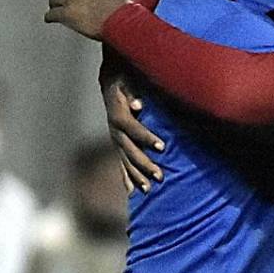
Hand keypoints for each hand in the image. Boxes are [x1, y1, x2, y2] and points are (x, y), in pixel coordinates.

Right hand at [103, 74, 163, 192]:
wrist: (111, 84)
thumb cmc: (125, 81)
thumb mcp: (128, 81)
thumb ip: (132, 91)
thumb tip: (137, 104)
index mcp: (118, 115)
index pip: (133, 128)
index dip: (146, 137)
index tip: (162, 146)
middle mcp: (115, 131)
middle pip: (129, 151)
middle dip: (144, 164)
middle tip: (160, 175)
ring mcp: (115, 140)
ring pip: (125, 161)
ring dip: (137, 176)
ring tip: (148, 189)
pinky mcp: (117, 145)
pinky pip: (121, 164)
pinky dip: (127, 178)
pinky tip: (133, 191)